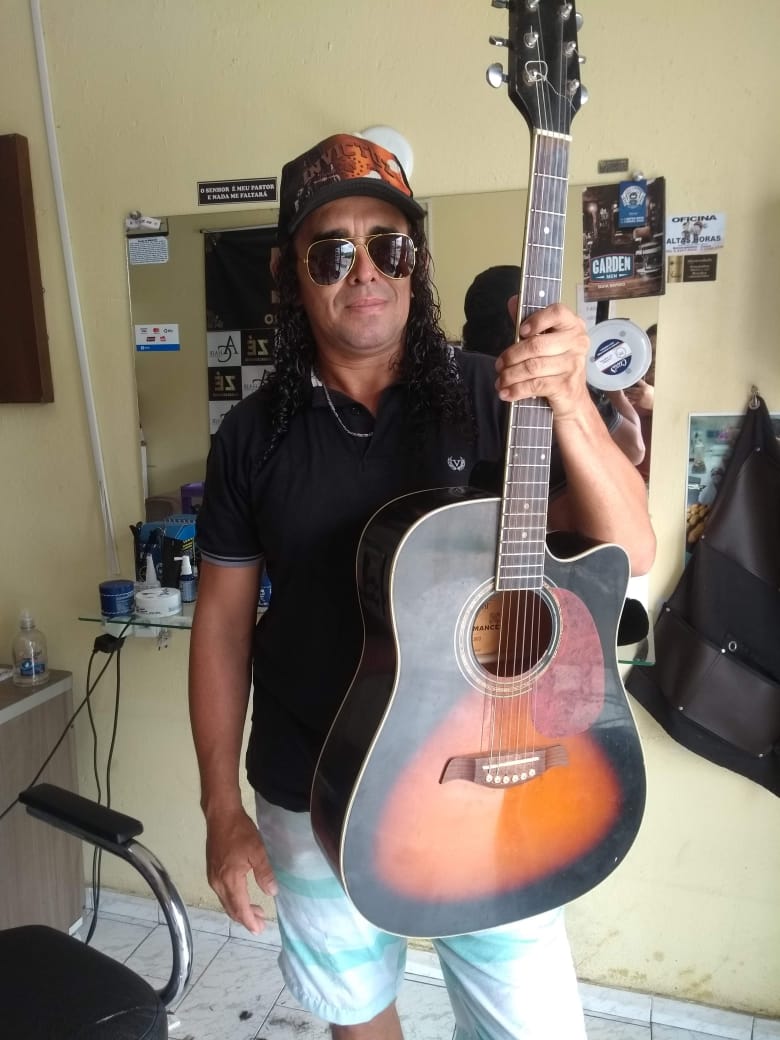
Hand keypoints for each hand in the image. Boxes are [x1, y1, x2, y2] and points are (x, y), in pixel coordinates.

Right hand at [205, 806, 277, 933]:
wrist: (221, 816)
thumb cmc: (240, 832)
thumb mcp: (257, 850)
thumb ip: (264, 872)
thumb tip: (272, 892)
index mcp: (229, 880)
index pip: (240, 908)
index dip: (250, 921)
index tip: (259, 930)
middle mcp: (218, 883)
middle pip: (231, 908)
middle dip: (245, 918)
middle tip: (260, 923)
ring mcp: (213, 877)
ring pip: (226, 901)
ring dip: (239, 909)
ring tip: (255, 911)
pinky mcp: (212, 870)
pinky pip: (222, 893)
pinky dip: (233, 899)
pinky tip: (242, 895)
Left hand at [495, 301, 590, 418]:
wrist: (573, 401)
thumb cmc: (556, 368)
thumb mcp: (545, 342)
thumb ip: (530, 322)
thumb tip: (513, 301)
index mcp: (573, 326)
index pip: (557, 312)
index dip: (536, 320)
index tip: (520, 332)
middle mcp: (577, 342)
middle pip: (537, 344)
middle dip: (512, 356)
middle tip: (499, 365)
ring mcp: (573, 365)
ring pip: (533, 367)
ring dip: (510, 375)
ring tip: (500, 381)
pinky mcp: (566, 386)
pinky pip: (535, 385)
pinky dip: (517, 390)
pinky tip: (506, 393)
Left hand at [624, 379, 653, 413]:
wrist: (656, 402)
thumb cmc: (653, 395)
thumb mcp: (649, 387)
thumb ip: (643, 385)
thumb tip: (636, 381)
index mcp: (645, 386)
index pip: (637, 381)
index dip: (632, 380)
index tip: (628, 379)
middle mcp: (641, 391)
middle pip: (631, 388)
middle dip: (626, 388)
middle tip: (622, 387)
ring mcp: (639, 397)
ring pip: (629, 394)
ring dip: (625, 393)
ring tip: (622, 392)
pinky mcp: (638, 402)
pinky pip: (631, 400)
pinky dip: (628, 399)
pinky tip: (625, 398)